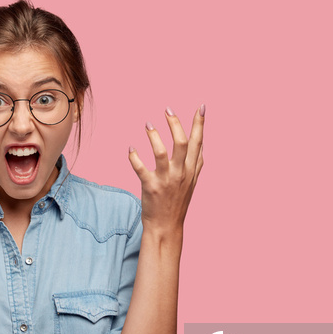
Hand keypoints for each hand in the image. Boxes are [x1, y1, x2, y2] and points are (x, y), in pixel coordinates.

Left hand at [128, 105, 203, 232]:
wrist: (166, 226)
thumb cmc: (177, 202)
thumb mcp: (192, 182)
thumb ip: (196, 163)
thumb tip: (201, 143)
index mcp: (192, 170)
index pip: (199, 143)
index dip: (200, 125)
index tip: (202, 107)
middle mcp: (181, 173)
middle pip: (182, 143)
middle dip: (175, 124)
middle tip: (167, 109)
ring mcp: (166, 180)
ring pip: (161, 153)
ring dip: (154, 136)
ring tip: (148, 124)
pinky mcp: (150, 187)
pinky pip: (140, 168)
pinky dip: (134, 157)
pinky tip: (130, 149)